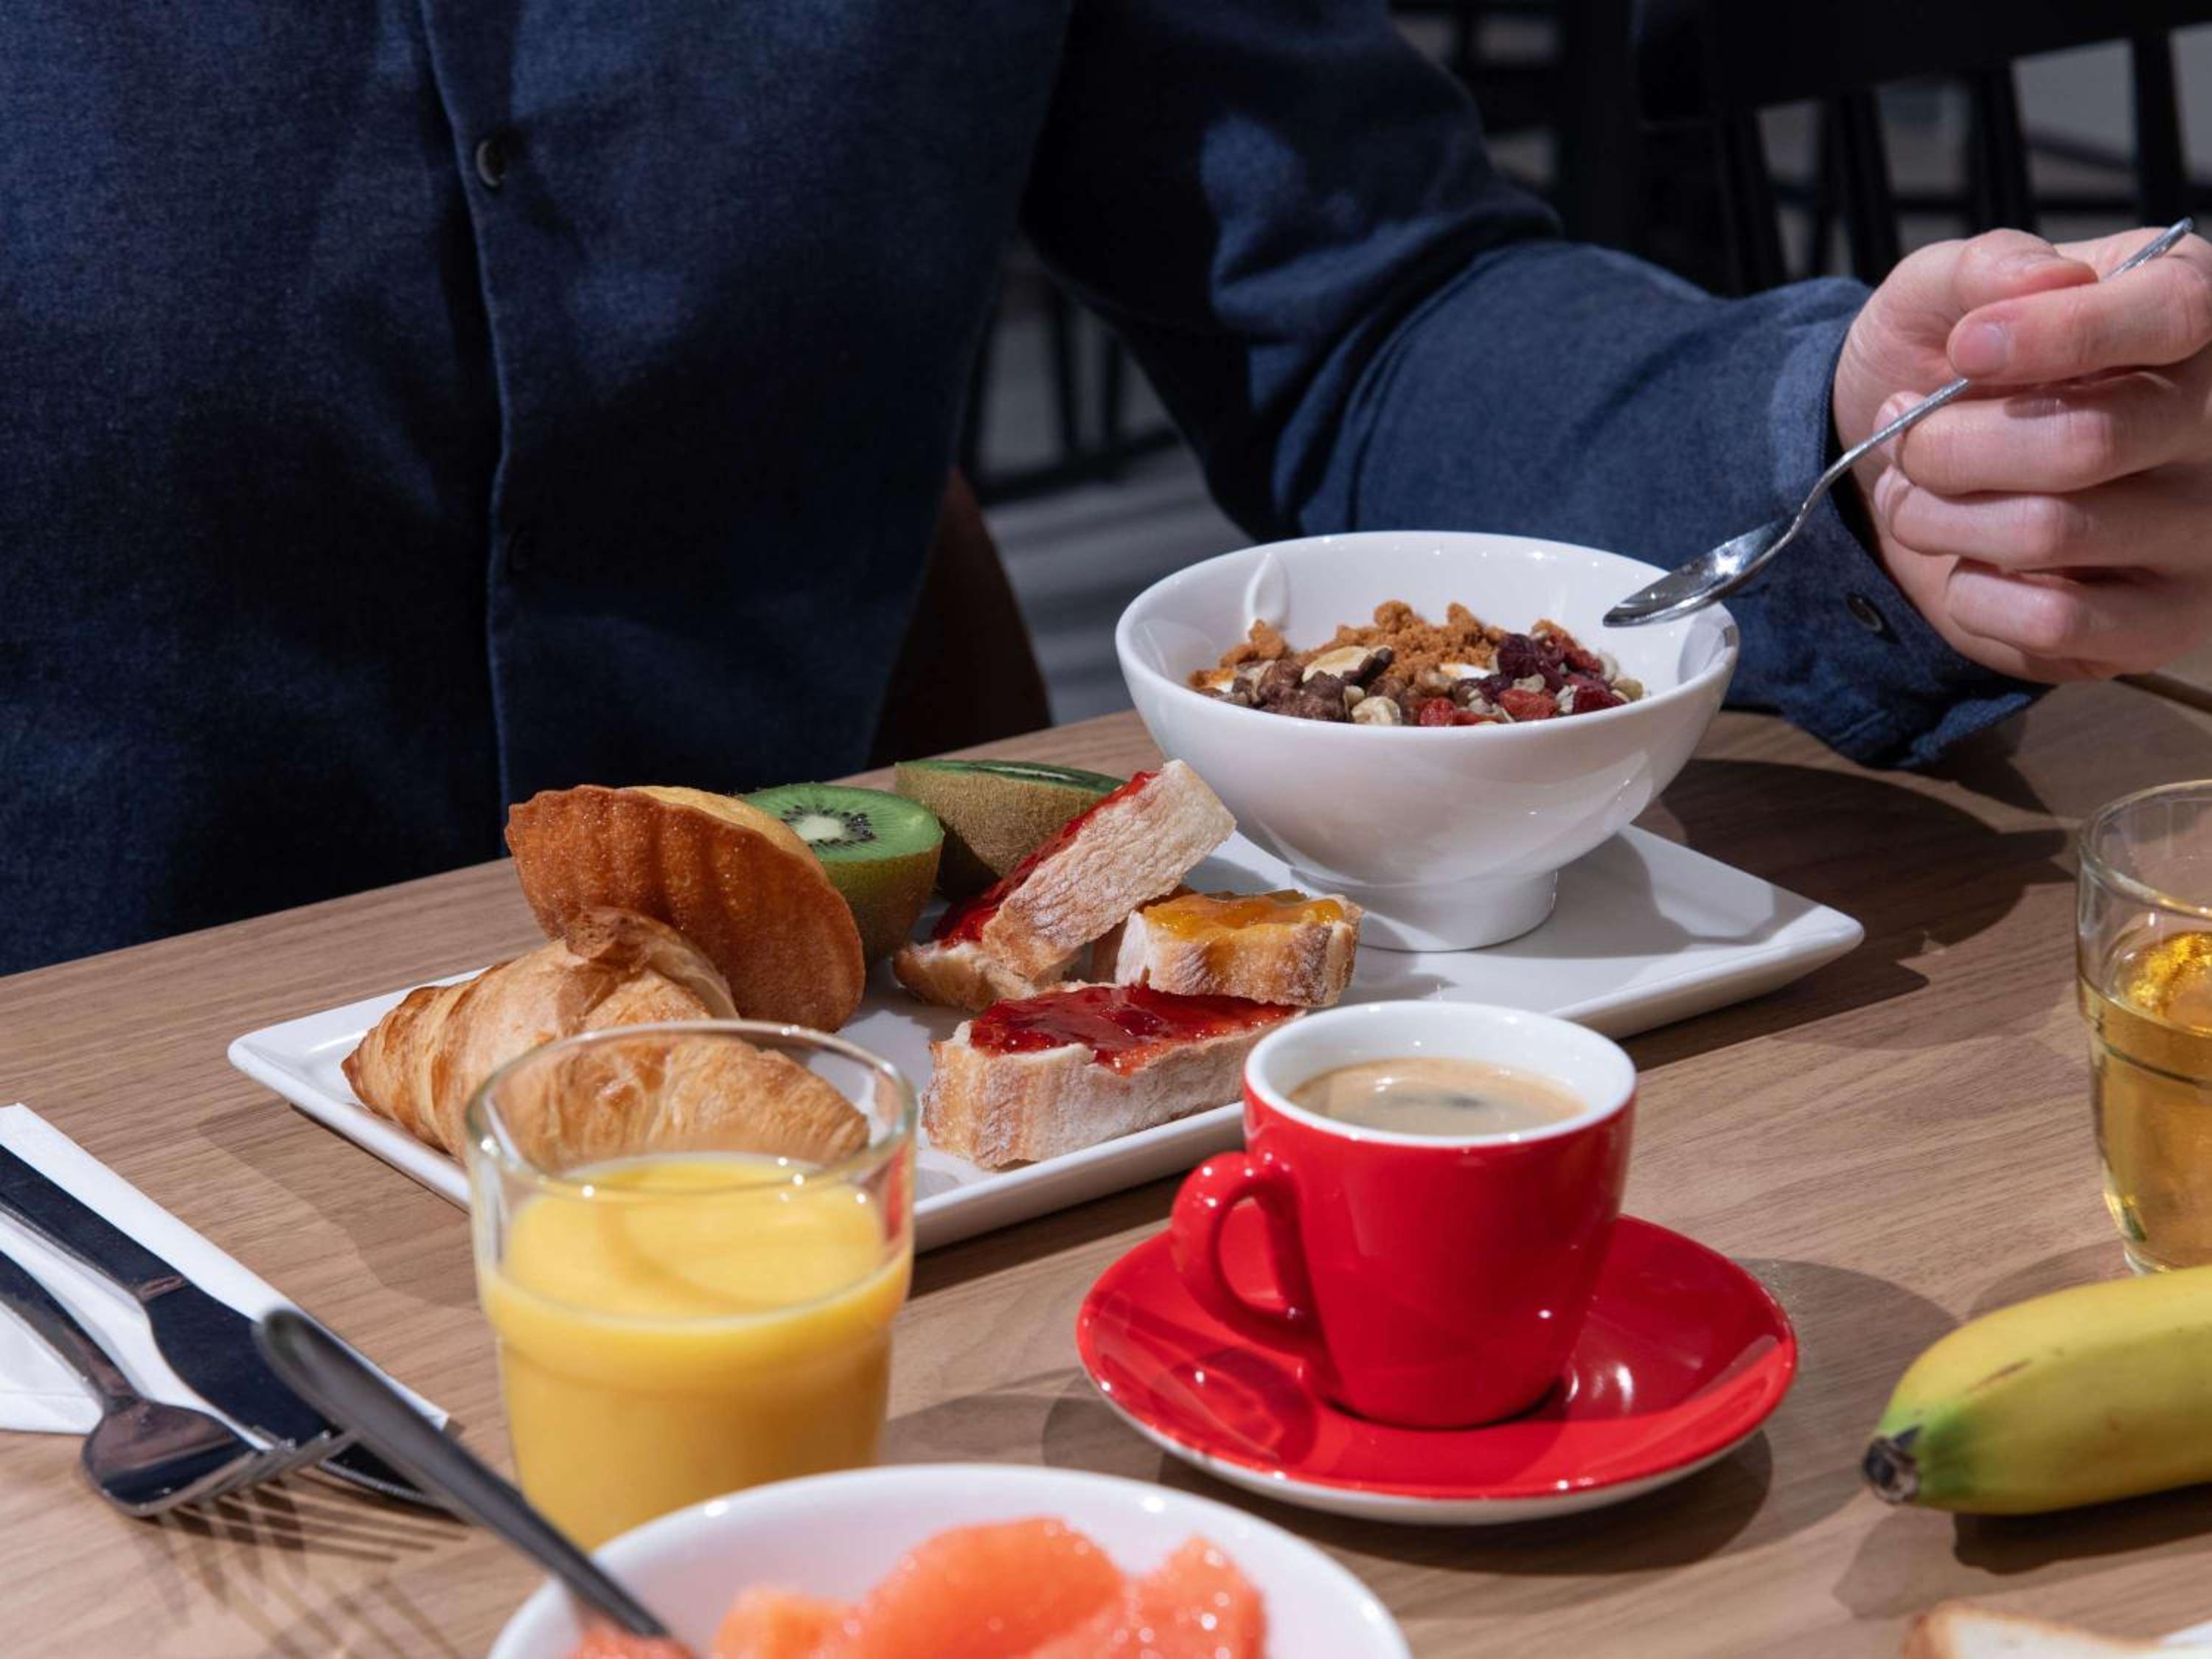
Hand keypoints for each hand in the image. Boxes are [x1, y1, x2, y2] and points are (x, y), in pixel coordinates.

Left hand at [1833, 225, 2211, 680]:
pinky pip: (2054, 621)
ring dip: (1938, 516)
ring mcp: (2204, 534)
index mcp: (2192, 317)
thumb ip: (1984, 268)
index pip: (2174, 313)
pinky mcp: (2162, 624)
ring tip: (1911, 494)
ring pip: (2051, 531)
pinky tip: (1964, 561)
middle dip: (1950, 445)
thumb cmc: (1951, 370)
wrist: (1912, 471)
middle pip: (2085, 442)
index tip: (1966, 348)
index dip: (2059, 335)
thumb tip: (2040, 284)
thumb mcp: (1942, 294)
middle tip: (1905, 436)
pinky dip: (1971, 593)